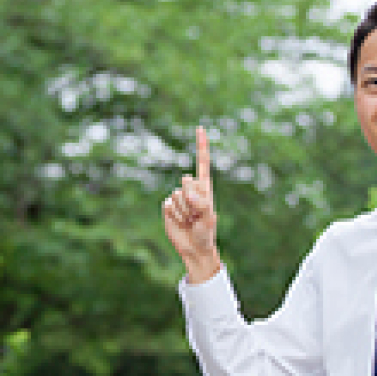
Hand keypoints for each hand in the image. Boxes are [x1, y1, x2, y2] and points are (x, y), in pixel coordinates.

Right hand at [162, 126, 220, 283]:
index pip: (202, 161)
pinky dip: (173, 215)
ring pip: (176, 195)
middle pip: (187, 181)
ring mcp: (179, 197)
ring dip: (183, 211)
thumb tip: (187, 191)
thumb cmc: (206, 233)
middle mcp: (191, 189)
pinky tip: (179, 222)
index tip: (200, 128)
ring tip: (189, 220)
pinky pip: (167, 205)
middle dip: (191, 198)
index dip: (201, 145)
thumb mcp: (209, 219)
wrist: (193, 248)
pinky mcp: (168, 206)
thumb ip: (201, 204)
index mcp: (205, 187)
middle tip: (196, 214)